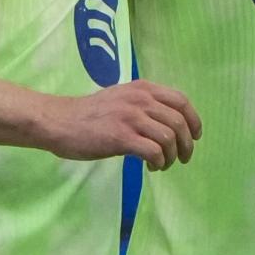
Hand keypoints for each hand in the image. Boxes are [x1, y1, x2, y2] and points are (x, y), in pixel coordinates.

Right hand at [37, 81, 201, 169]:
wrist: (60, 121)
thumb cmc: (89, 113)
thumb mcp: (121, 97)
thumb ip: (144, 103)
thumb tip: (167, 122)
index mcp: (143, 88)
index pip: (181, 101)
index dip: (194, 120)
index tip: (195, 136)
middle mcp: (140, 100)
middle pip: (179, 122)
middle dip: (187, 144)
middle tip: (182, 158)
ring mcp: (130, 117)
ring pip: (169, 138)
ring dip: (171, 156)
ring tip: (162, 164)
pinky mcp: (120, 137)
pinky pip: (153, 151)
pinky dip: (159, 162)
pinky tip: (151, 166)